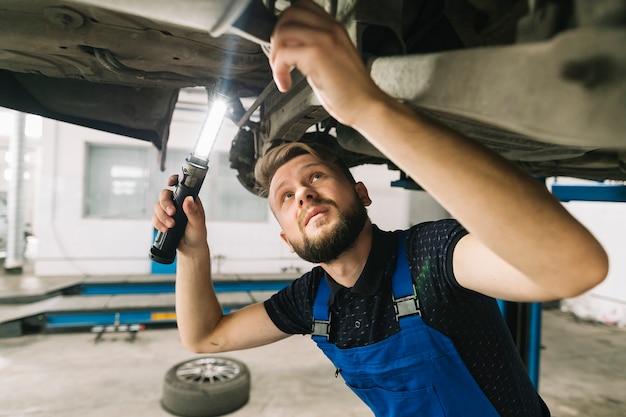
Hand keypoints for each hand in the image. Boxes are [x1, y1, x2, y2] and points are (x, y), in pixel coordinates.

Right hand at [152, 174, 208, 252]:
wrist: (190, 248)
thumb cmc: (197, 234)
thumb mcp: (198, 224)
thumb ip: (193, 212)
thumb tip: (188, 200)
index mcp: (189, 200)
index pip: (180, 185)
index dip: (173, 180)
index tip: (170, 183)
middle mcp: (178, 203)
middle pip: (164, 195)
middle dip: (165, 204)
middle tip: (172, 213)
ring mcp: (169, 210)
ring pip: (157, 206)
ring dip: (162, 216)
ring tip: (171, 226)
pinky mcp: (162, 219)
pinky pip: (154, 217)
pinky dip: (158, 223)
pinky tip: (165, 229)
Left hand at [269, 0, 387, 125]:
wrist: (367, 105)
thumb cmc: (353, 91)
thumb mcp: (332, 62)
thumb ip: (313, 50)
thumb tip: (290, 51)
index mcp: (334, 29)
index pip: (303, 8)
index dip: (287, 24)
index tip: (284, 45)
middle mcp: (330, 28)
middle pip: (290, 14)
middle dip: (277, 37)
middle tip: (279, 59)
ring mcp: (324, 38)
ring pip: (282, 31)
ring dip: (275, 54)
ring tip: (281, 72)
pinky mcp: (316, 54)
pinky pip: (283, 53)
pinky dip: (278, 71)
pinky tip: (285, 84)